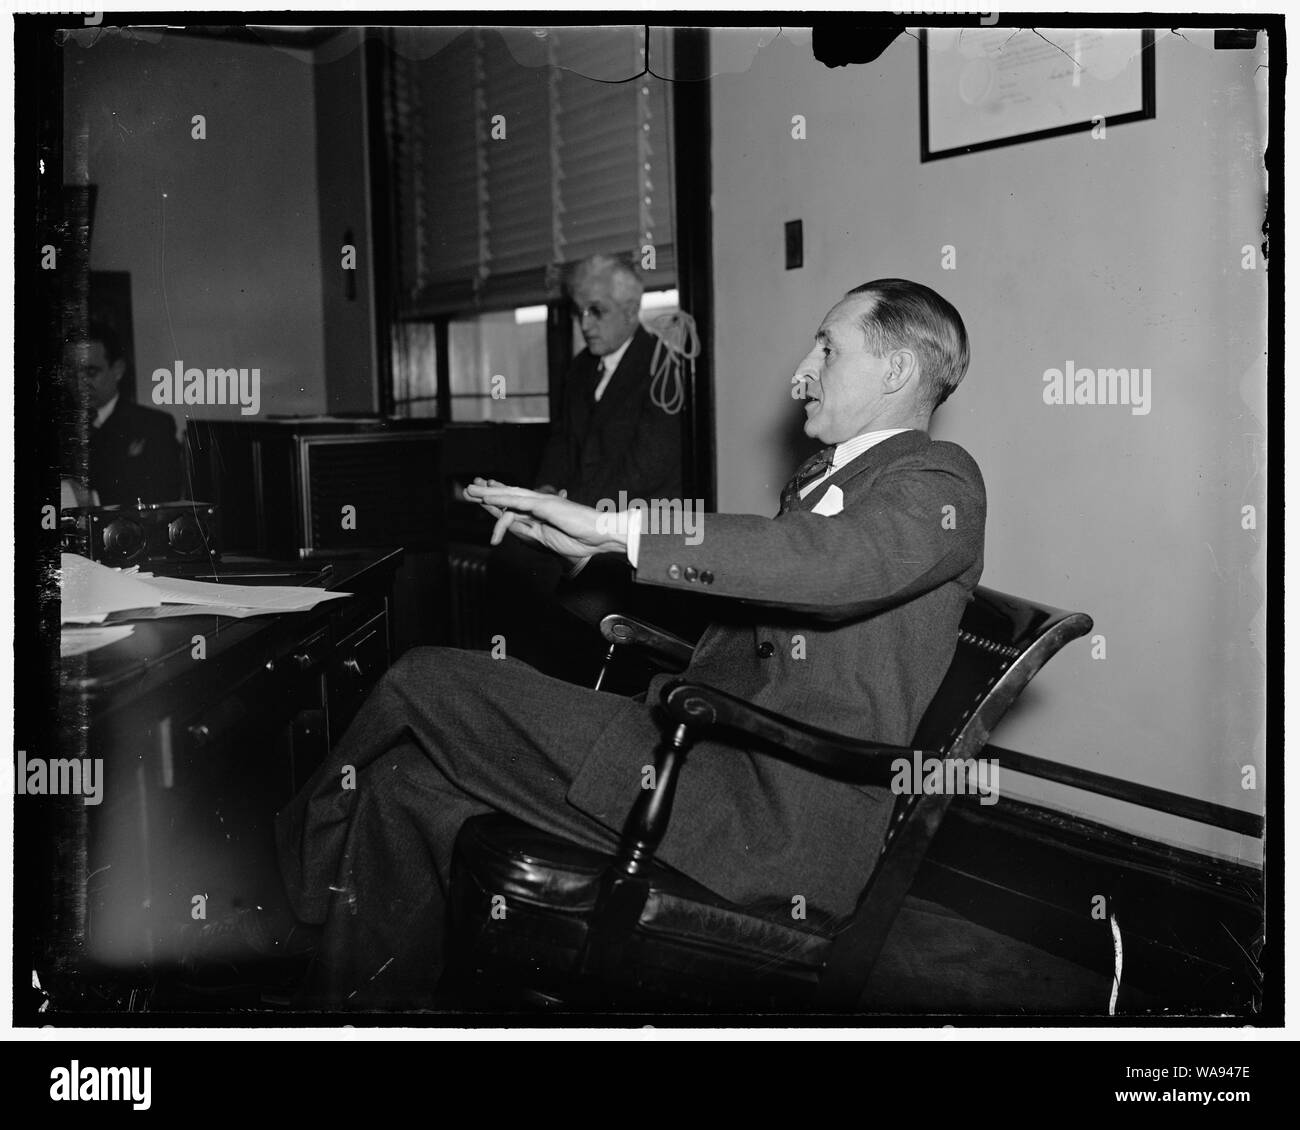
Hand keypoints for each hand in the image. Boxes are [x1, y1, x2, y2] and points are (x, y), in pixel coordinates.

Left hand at [466, 478, 627, 558]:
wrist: (600, 535)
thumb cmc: (580, 538)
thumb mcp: (546, 538)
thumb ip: (529, 532)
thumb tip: (511, 531)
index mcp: (540, 511)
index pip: (514, 503)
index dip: (498, 499)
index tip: (483, 498)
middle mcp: (539, 503)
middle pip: (508, 495)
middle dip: (488, 492)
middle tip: (469, 488)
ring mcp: (542, 502)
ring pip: (510, 495)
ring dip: (489, 493)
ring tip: (472, 492)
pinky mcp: (545, 505)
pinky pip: (519, 501)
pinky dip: (503, 499)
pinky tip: (489, 498)